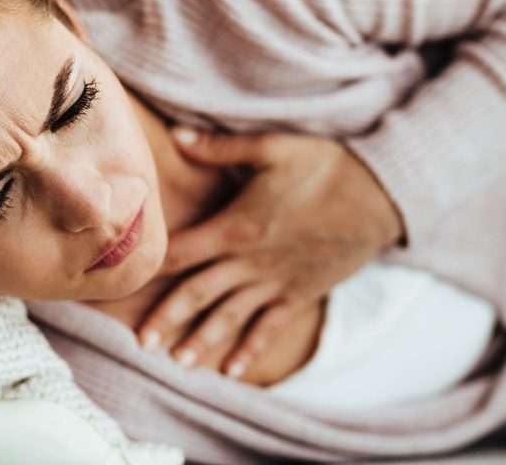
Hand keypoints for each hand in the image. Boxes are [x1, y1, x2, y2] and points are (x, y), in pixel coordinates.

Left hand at [138, 128, 403, 377]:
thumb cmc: (327, 166)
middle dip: (167, 319)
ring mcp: (277, 282)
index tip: (121, 282)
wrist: (384, 194)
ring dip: (201, 340)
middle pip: (197, 294)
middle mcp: (251, 262)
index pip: (180, 252)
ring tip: (177, 363)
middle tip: (140, 344)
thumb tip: (176, 136)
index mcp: (236, 227)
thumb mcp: (272, 147)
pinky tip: (232, 370)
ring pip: (230, 318)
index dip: (148, 266)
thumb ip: (220, 147)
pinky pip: (270, 328)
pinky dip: (250, 350)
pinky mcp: (301, 293)